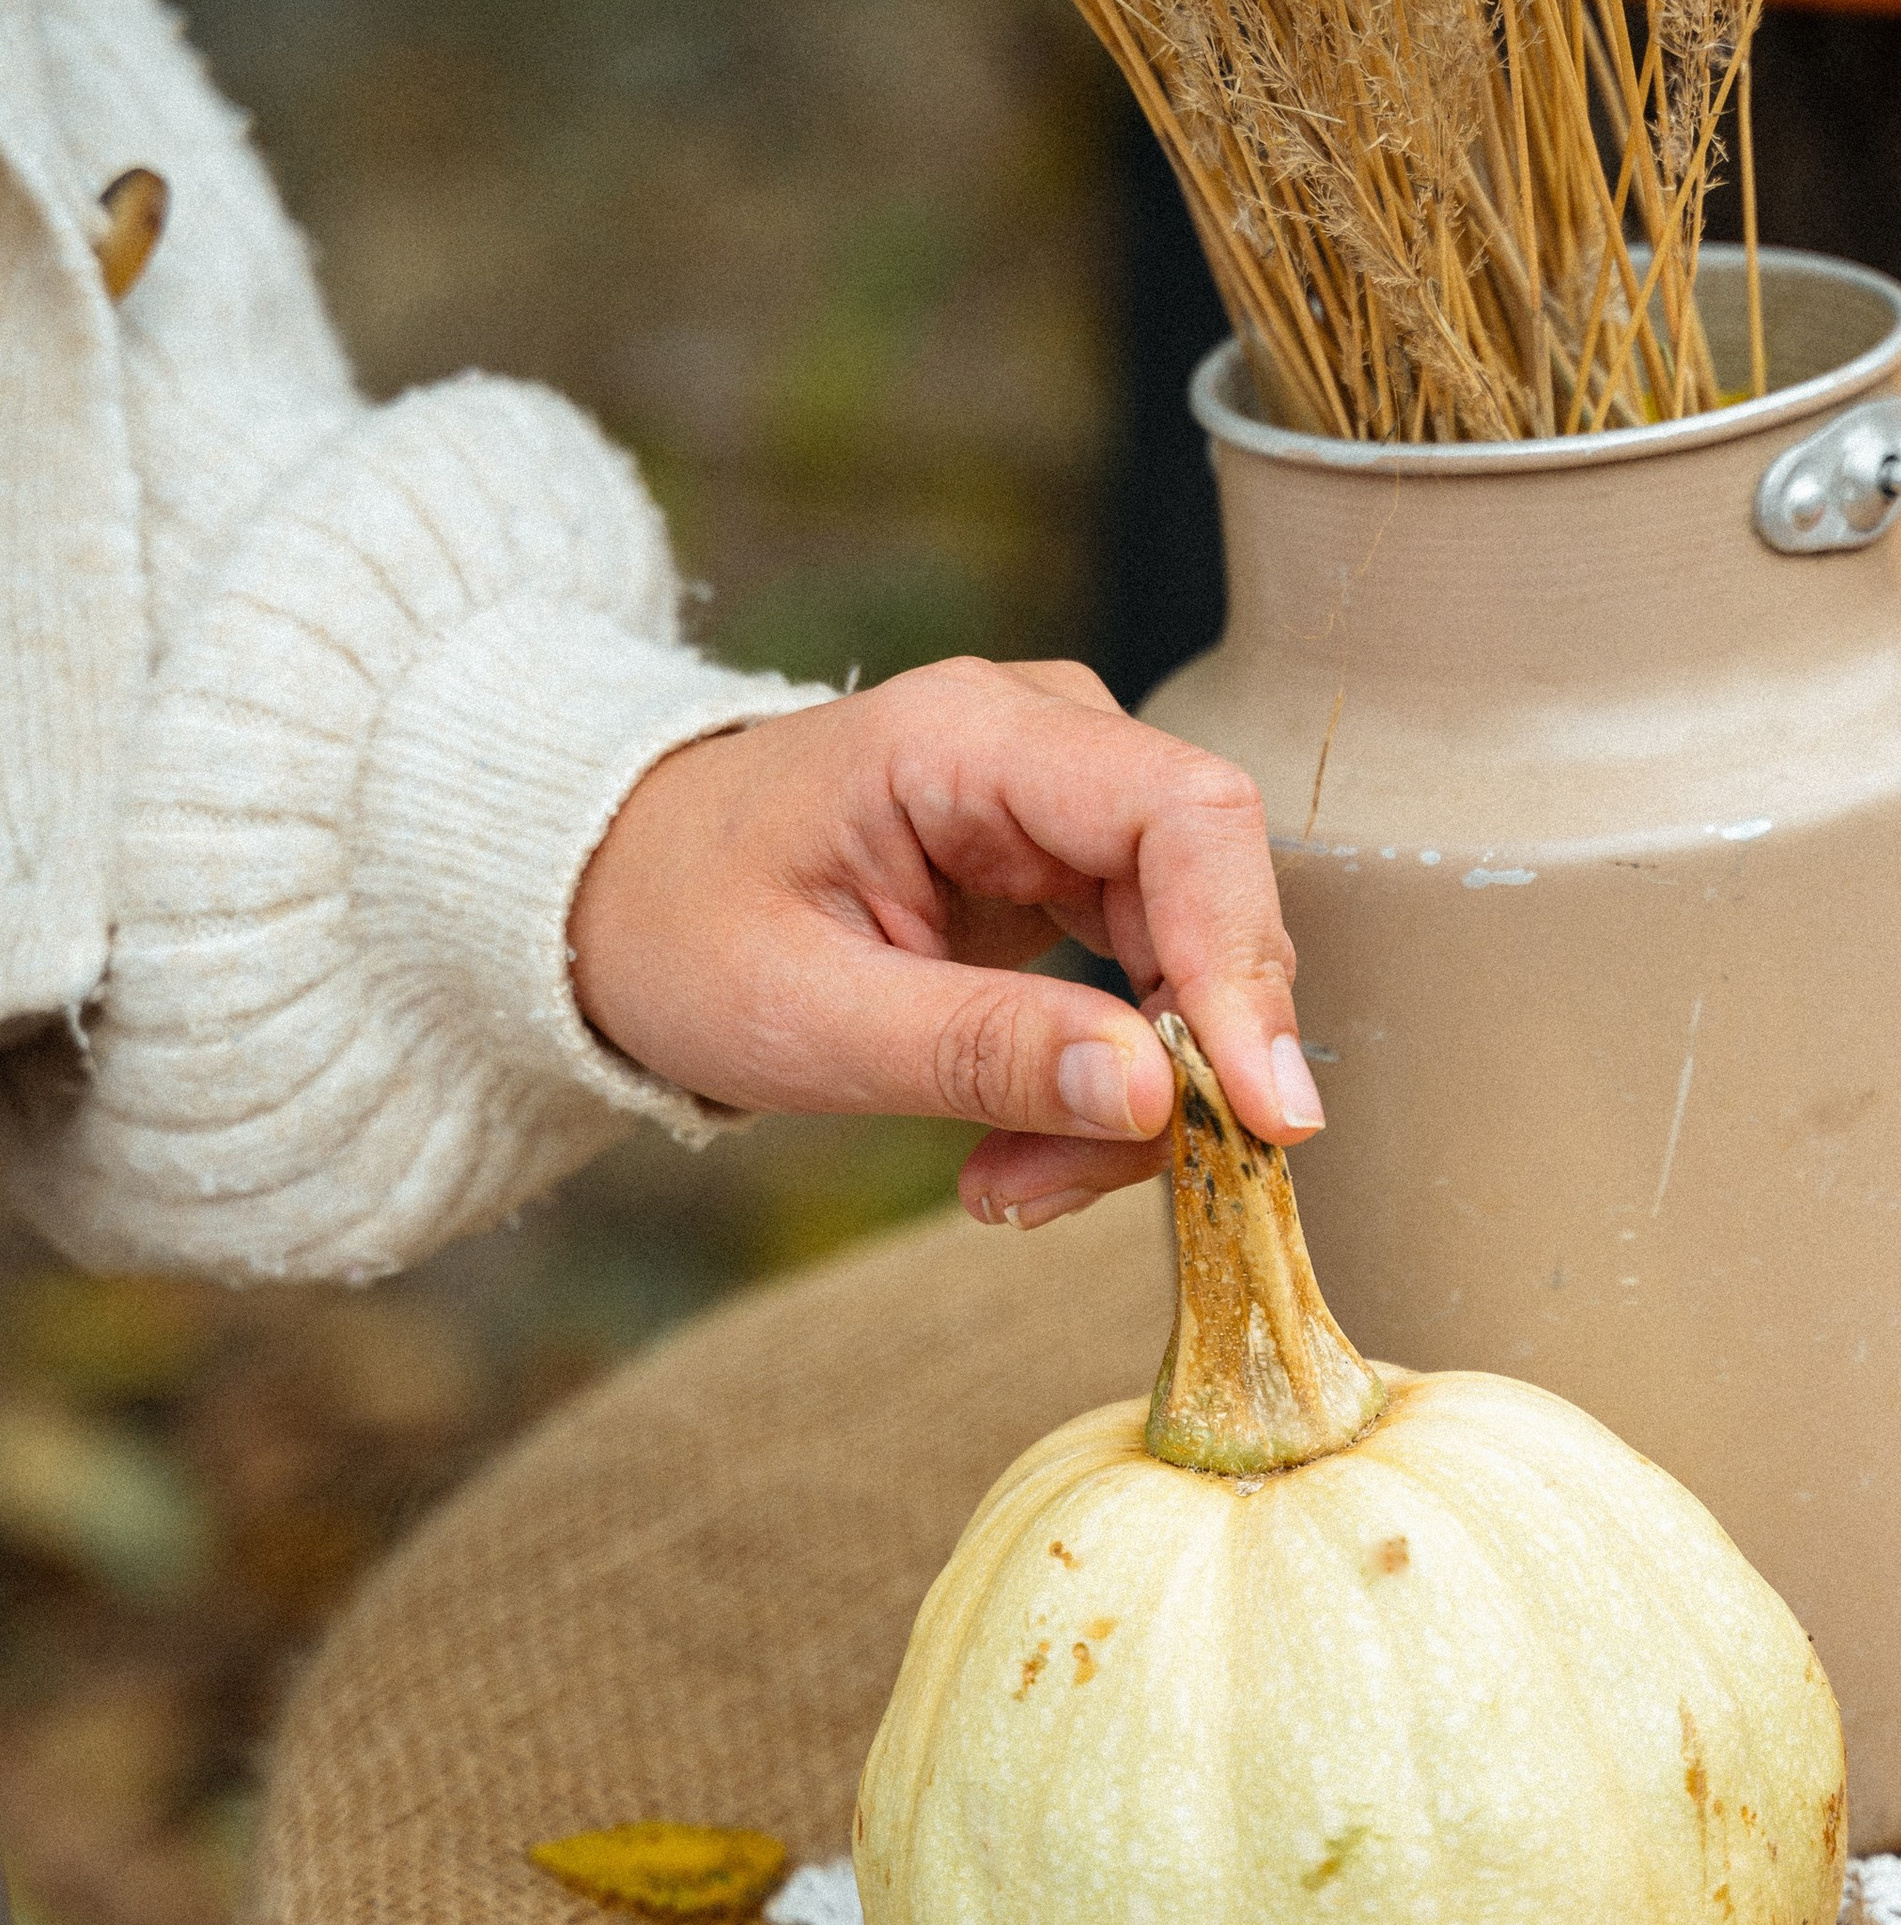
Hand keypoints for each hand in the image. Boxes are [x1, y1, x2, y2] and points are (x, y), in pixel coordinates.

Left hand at [567, 658, 1322, 1226]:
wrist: (610, 892)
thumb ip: (983, 1051)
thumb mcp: (806, 1016)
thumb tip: (1160, 1098)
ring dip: (1136, 1096)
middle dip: (1176, 1063)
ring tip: (1011, 1187)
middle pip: (1208, 894)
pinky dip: (1108, 1084)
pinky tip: (1021, 1154)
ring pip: (1192, 955)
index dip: (1244, 962)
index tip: (1266, 1110)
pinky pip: (1150, 982)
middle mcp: (1046, 739)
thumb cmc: (682, 926)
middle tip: (1060, 1190)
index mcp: (969, 734)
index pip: (1185, 816)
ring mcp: (1067, 802)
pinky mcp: (1071, 869)